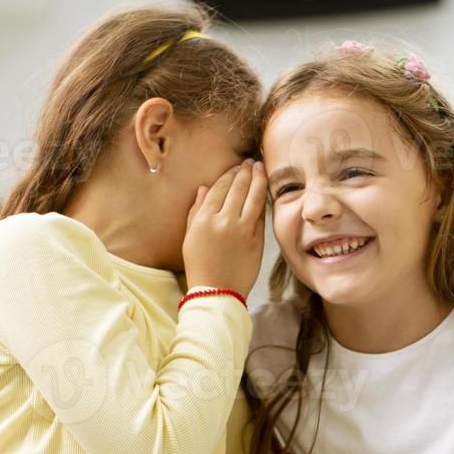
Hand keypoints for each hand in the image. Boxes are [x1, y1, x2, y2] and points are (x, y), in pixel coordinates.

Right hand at [182, 159, 266, 297]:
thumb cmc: (199, 266)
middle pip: (237, 188)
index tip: (236, 166)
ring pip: (253, 197)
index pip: (219, 187)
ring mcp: (242, 230)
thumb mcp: (190, 237)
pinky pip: (260, 215)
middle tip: (251, 161)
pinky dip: (262, 200)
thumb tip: (203, 188)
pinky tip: (263, 191)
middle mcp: (223, 221)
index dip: (229, 174)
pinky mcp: (256, 240)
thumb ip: (196, 211)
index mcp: (204, 219)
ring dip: (257, 179)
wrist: (217, 292)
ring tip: (260, 168)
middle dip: (245, 171)